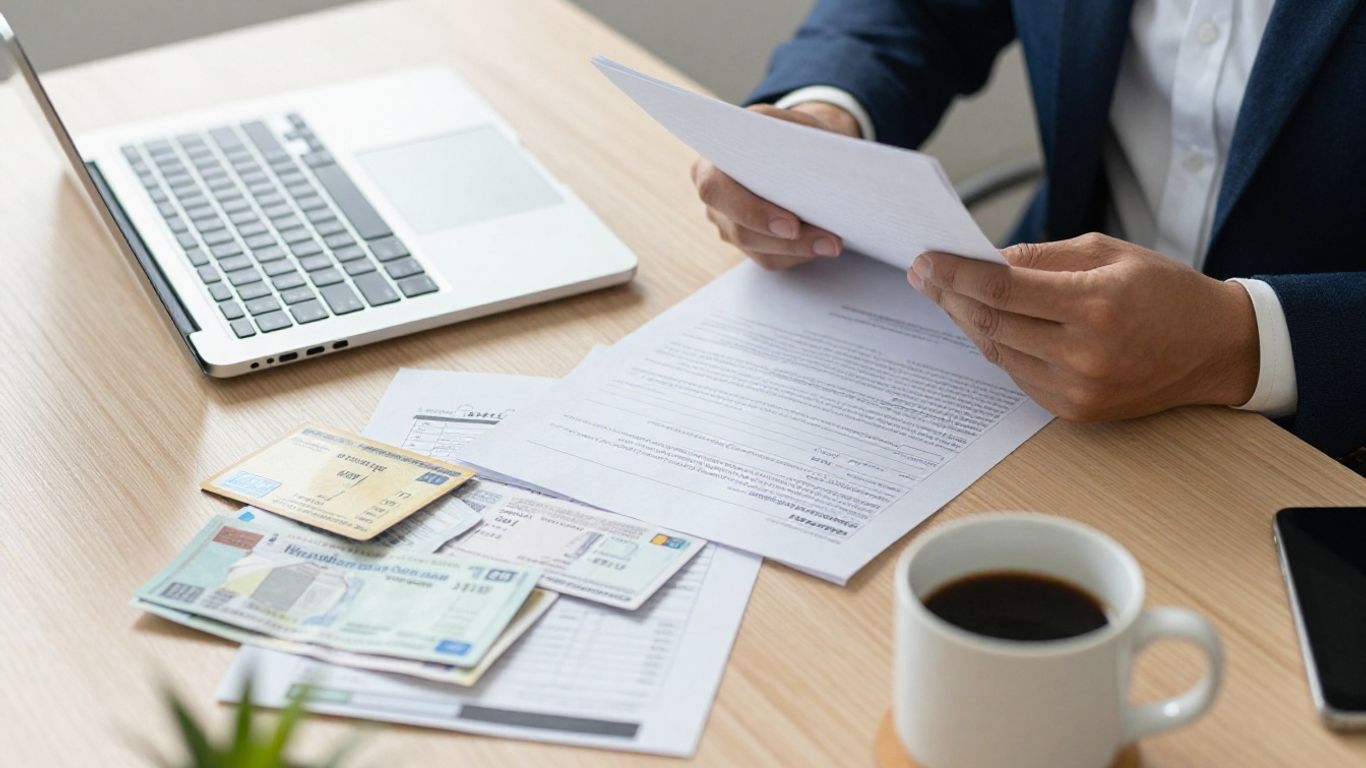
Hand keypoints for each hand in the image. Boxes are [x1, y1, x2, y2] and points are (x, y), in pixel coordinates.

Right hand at [691, 102, 859, 269]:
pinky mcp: (747, 243)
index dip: (752, 211)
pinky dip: (798, 254)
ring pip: (758, 248)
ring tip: (834, 243)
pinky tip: (821, 245)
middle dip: (785, 240)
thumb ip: (792, 136)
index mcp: (711, 162)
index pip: (717, 190)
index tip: (791, 224)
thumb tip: (814, 165)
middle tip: (826, 241)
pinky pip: (769, 258)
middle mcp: (715, 198)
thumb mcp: (791, 122)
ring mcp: (728, 224)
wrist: (796, 151)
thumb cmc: (792, 135)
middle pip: (739, 230)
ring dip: (799, 249)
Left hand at [908, 233, 1259, 420]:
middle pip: (993, 323)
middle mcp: (1084, 354)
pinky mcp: (1077, 411)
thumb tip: (983, 261)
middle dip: (950, 296)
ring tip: (948, 295)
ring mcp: (1079, 389)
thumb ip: (1041, 258)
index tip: (925, 261)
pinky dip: (998, 346)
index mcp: (1095, 305)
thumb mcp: (1108, 253)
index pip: (1003, 289)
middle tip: (924, 274)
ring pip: (999, 352)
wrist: (1218, 349)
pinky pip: (1019, 375)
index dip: (956, 274)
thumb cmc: (1166, 291)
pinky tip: (987, 323)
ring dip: (969, 322)